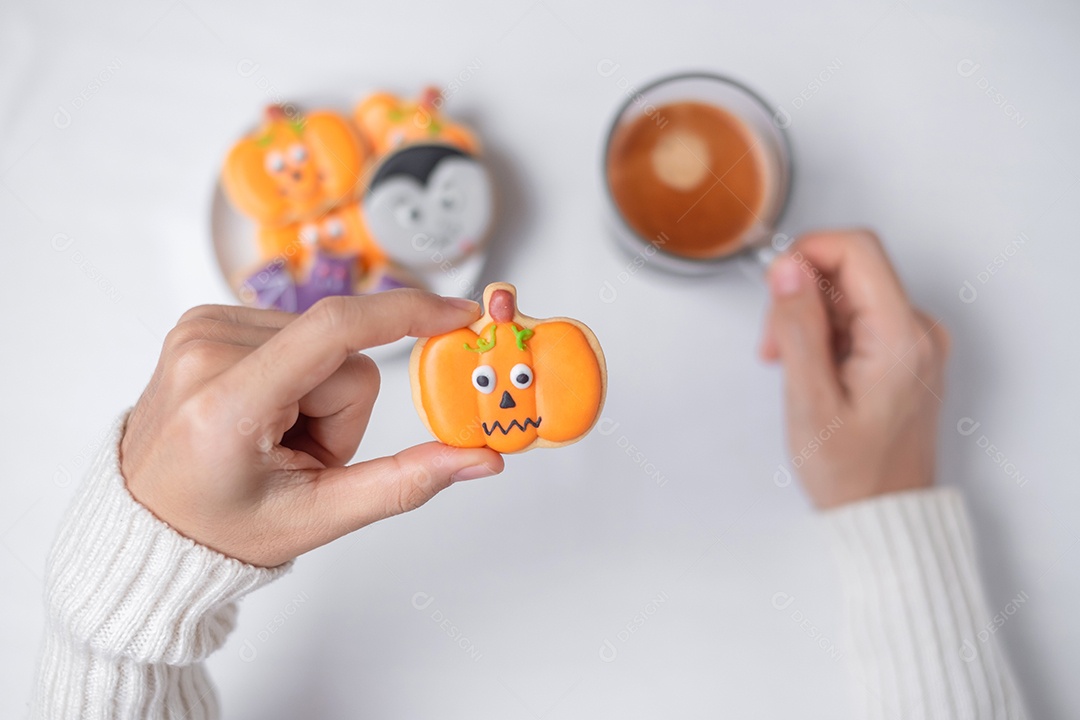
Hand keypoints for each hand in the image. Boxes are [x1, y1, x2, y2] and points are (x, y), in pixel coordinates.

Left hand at [120, 291, 503, 566]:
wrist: (149, 526)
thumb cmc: (221, 528)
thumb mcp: (318, 517)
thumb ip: (405, 483)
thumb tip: (480, 458)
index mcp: (228, 402)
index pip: (334, 330)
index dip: (407, 314)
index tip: (459, 314)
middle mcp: (205, 349)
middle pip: (342, 357)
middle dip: (340, 412)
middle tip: (298, 457)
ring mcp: (200, 329)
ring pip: (323, 344)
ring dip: (317, 396)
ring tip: (274, 440)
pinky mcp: (204, 321)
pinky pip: (294, 334)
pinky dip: (294, 377)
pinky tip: (262, 414)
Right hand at [759, 230, 950, 508]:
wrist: (884, 514)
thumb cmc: (852, 473)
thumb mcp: (810, 401)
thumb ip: (798, 328)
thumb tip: (788, 269)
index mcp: (901, 337)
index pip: (857, 249)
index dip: (806, 254)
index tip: (775, 286)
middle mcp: (919, 331)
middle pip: (850, 268)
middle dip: (801, 294)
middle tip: (775, 344)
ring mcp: (916, 341)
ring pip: (850, 292)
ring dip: (810, 317)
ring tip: (792, 367)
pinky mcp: (906, 352)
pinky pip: (859, 317)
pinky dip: (826, 333)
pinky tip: (813, 370)